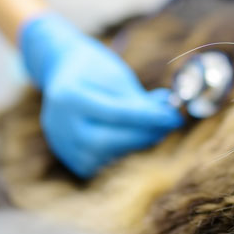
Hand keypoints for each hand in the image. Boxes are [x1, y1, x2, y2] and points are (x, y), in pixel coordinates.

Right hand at [19, 13, 183, 177]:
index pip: (117, 113)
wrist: (63, 69)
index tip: (174, 118)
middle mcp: (58, 123)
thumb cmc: (96, 69)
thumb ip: (140, 100)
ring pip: (103, 156)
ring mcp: (59, 141)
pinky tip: (128, 139)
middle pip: (106, 141)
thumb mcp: (117, 76)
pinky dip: (117, 154)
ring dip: (133, 146)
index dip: (150, 118)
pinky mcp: (65, 154)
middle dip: (143, 136)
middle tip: (168, 127)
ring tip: (150, 130)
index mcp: (69, 96)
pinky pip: (97, 164)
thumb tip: (169, 116)